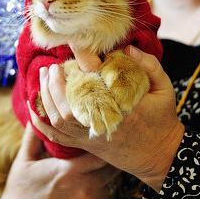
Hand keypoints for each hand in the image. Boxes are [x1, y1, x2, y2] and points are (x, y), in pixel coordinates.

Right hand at [0, 124, 118, 198]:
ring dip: (109, 172)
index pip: (101, 150)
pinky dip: (106, 188)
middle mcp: (86, 188)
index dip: (103, 141)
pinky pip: (111, 196)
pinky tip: (94, 183)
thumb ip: (34, 135)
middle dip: (111, 155)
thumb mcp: (24, 162)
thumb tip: (36, 107)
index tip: (100, 134)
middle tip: (106, 147)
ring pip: (114, 180)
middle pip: (113, 165)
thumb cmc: (20, 194)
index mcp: (69, 171)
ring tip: (100, 164)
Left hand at [31, 45, 183, 190]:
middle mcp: (101, 122)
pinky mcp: (85, 144)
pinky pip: (55, 136)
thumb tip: (127, 48)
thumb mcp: (165, 89)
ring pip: (56, 119)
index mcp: (120, 106)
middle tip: (51, 67)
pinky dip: (41, 122)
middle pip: (65, 104)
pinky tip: (34, 106)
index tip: (71, 45)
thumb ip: (151, 66)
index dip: (79, 60)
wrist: (159, 154)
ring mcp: (90, 136)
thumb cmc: (162, 120)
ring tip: (44, 78)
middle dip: (53, 83)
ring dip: (45, 97)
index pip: (93, 81)